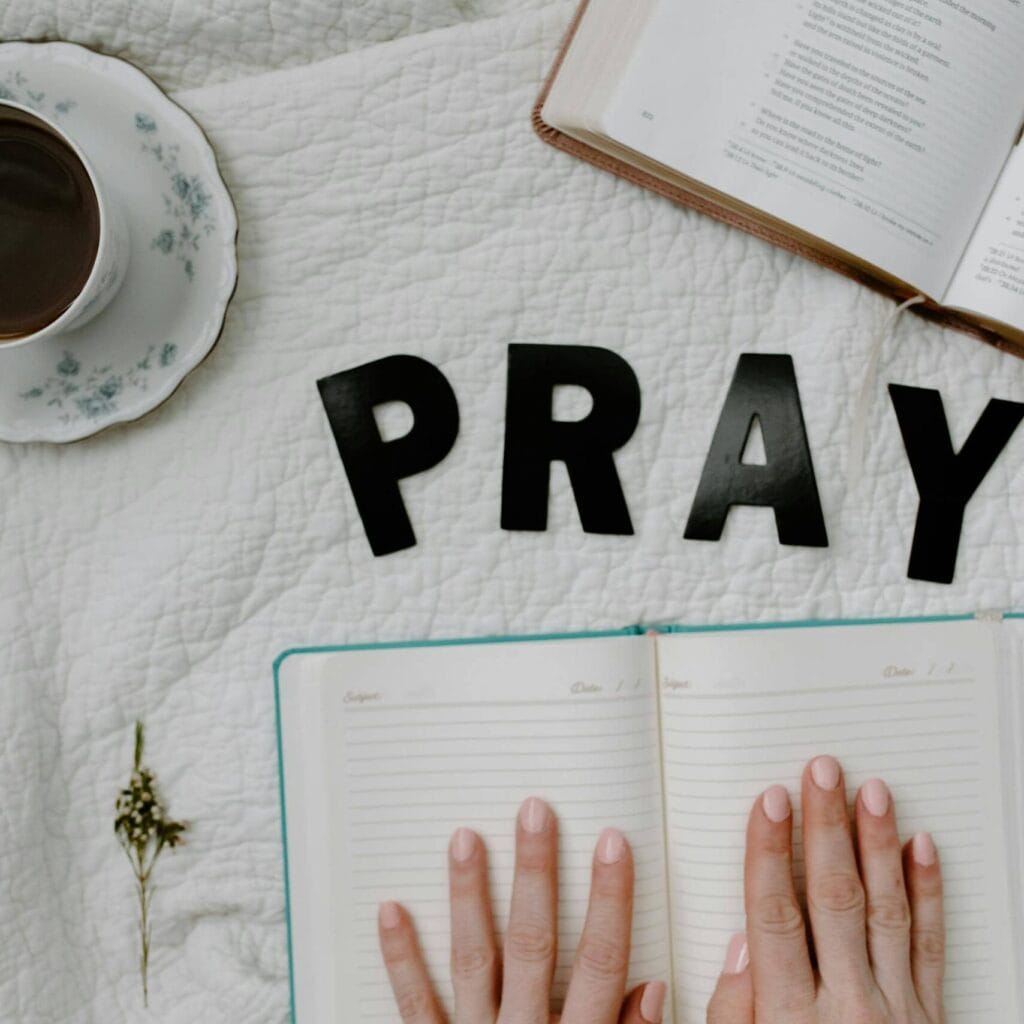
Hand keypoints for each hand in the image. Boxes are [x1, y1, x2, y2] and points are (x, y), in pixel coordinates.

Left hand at [378, 796, 666, 1022]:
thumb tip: (654, 984)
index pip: (602, 962)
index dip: (609, 900)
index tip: (612, 841)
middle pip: (535, 945)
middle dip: (536, 875)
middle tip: (534, 810)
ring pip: (474, 960)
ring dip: (468, 896)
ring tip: (465, 836)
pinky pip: (413, 1005)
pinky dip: (401, 957)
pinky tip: (390, 907)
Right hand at [708, 755, 944, 1023]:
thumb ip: (732, 1013)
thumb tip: (742, 942)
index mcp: (788, 1018)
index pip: (775, 916)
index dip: (770, 852)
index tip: (770, 801)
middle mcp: (846, 1008)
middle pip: (834, 899)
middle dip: (826, 827)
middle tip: (822, 770)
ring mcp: (897, 1011)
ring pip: (886, 911)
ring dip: (878, 844)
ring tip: (873, 791)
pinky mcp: (931, 1018)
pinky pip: (930, 946)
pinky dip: (928, 893)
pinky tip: (922, 848)